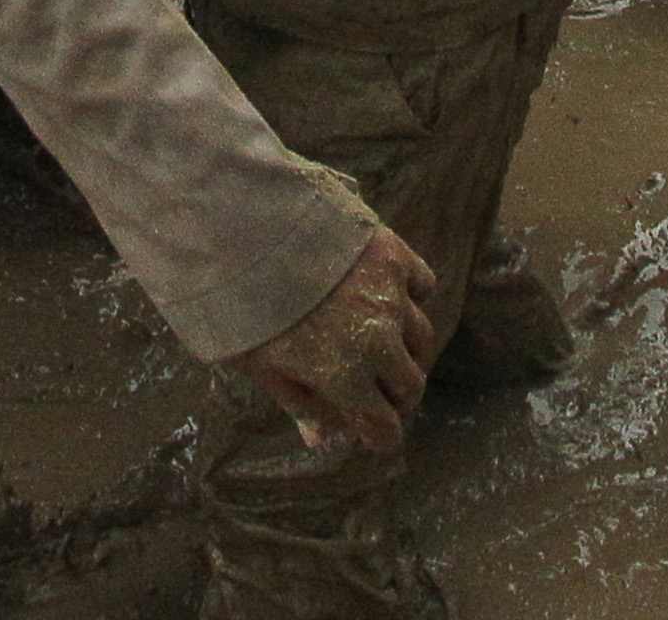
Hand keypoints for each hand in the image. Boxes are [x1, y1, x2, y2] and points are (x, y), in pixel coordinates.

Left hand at [226, 227, 437, 457]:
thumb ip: (298, 402)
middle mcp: (380, 341)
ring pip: (423, 338)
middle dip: (395, 396)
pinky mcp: (395, 255)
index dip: (379, 436)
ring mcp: (392, 296)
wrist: (248, 226)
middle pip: (411, 385)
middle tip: (375, 387)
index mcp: (346, 377)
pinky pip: (423, 286)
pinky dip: (412, 297)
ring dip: (407, 350)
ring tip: (384, 343)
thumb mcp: (260, 364)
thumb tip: (322, 440)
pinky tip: (388, 295)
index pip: (386, 428)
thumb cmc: (243, 301)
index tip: (371, 430)